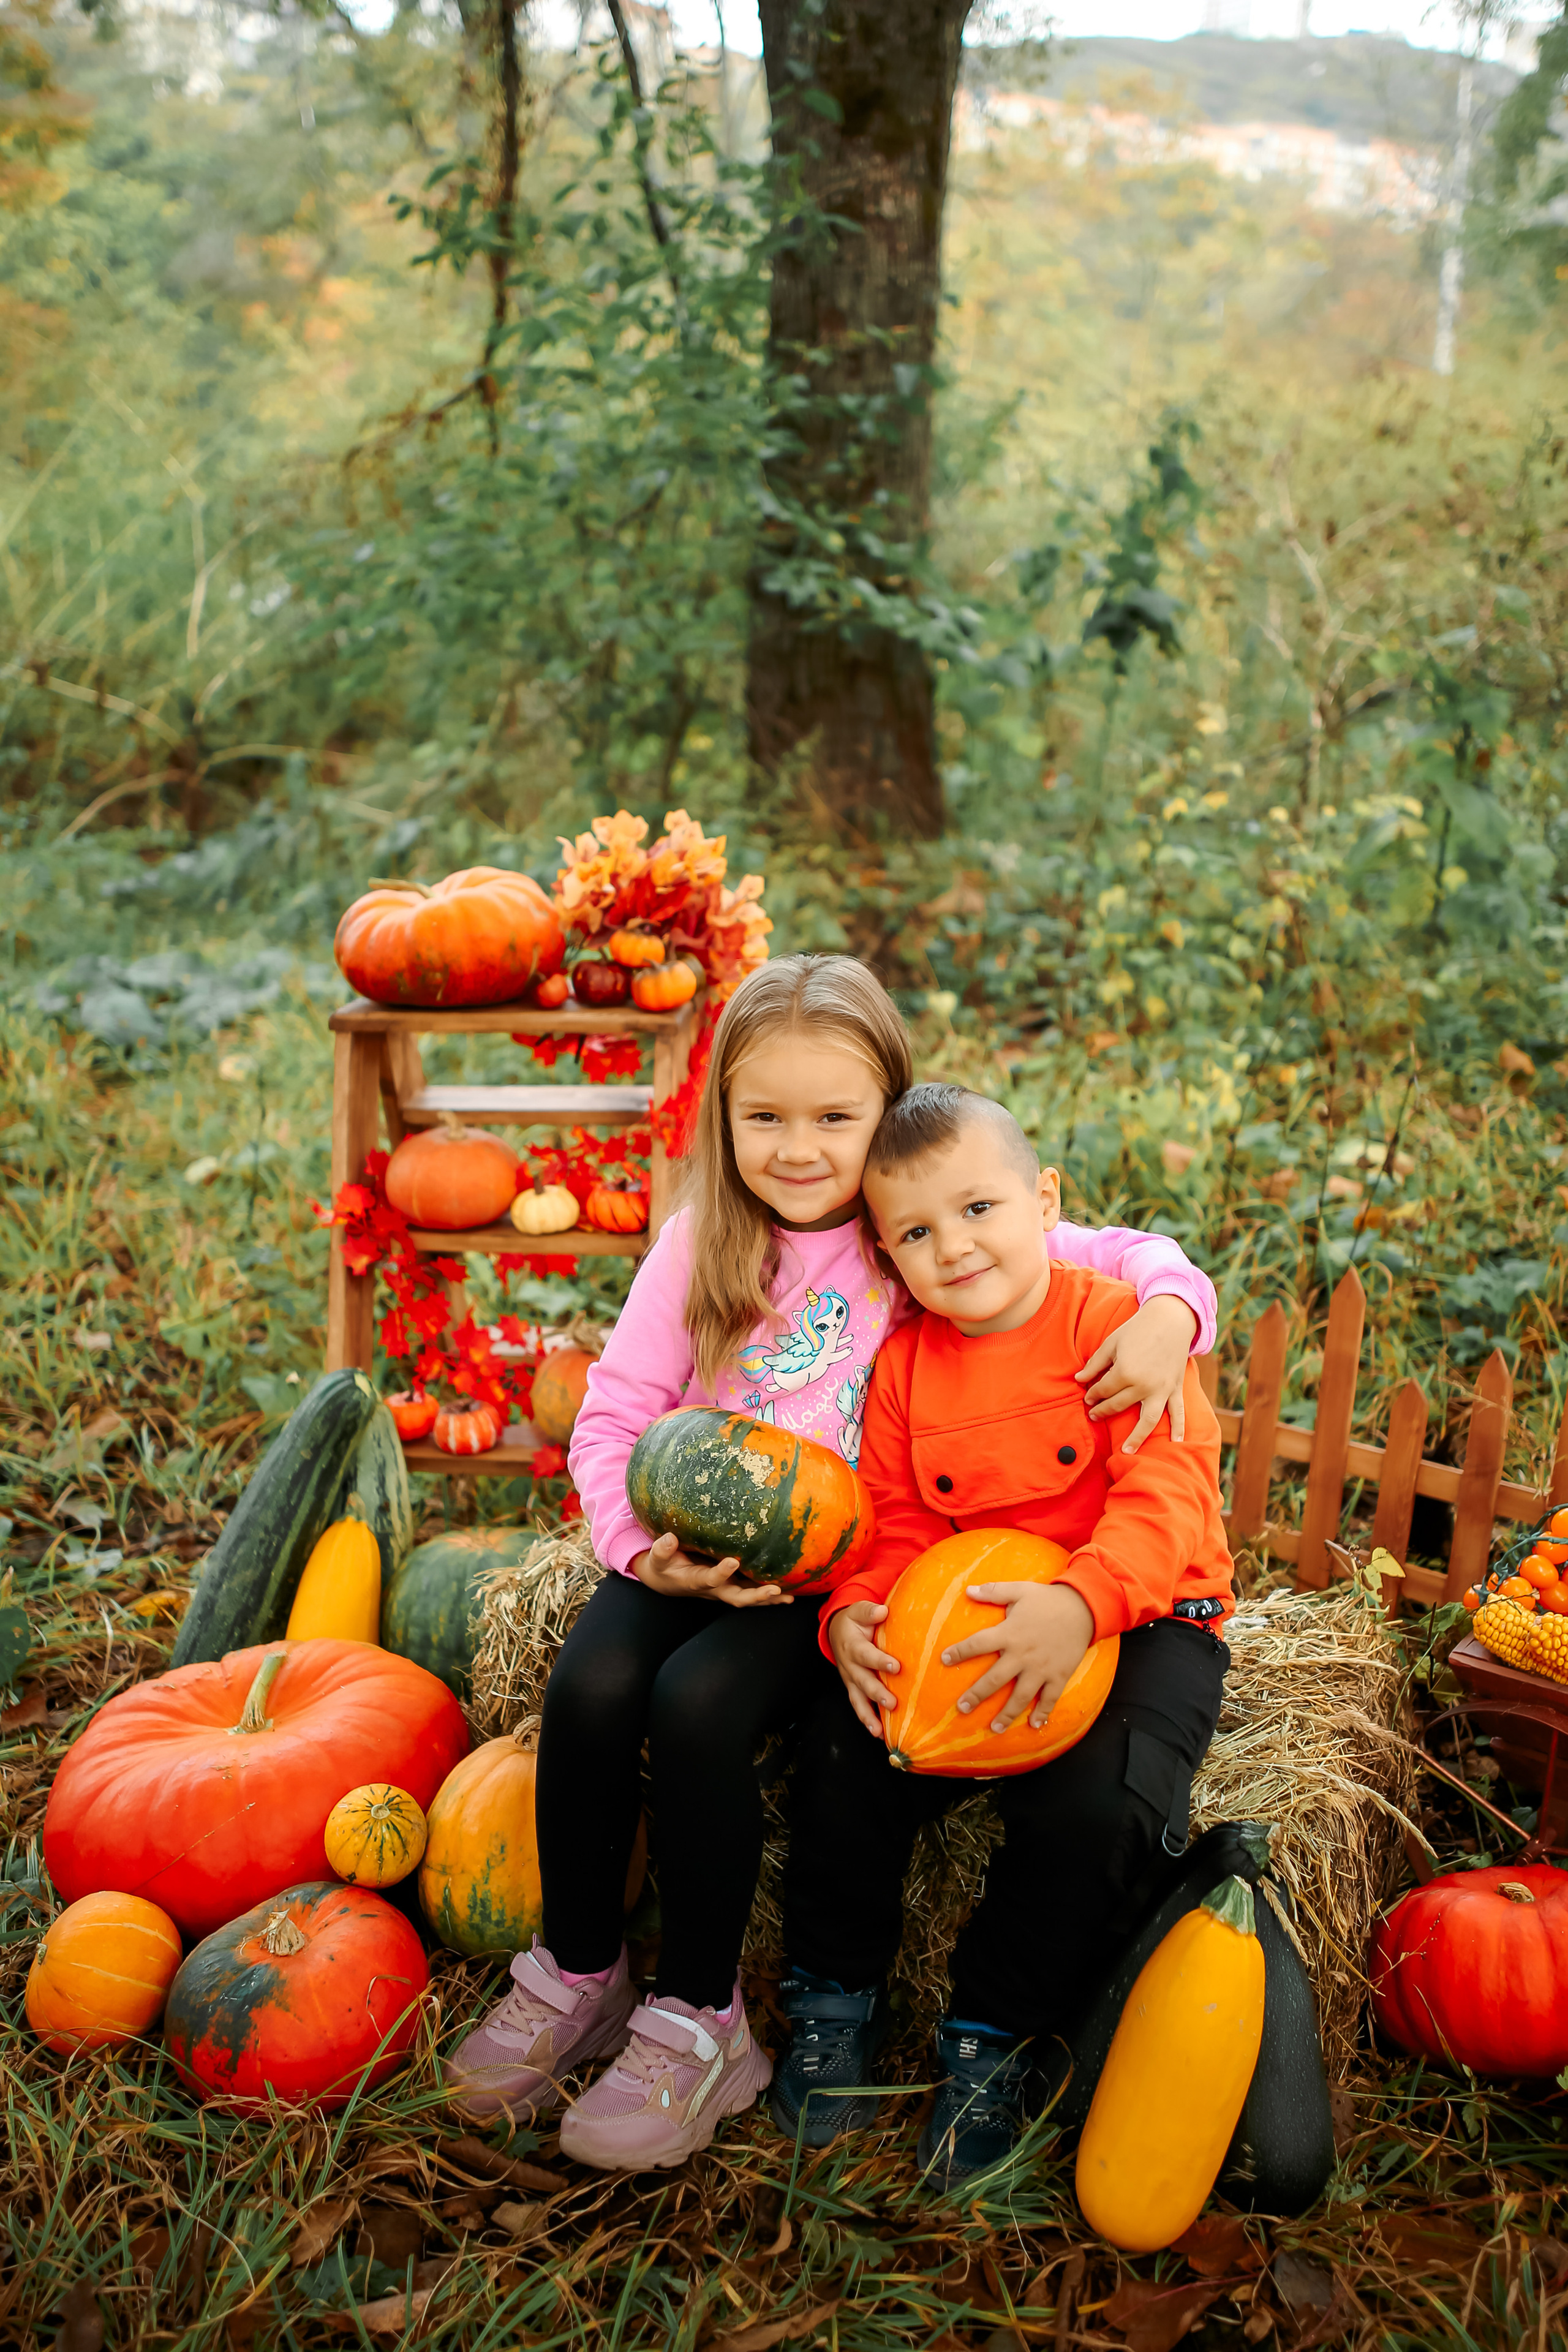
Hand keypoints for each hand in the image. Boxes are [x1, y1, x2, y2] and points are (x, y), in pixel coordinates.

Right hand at [630, 1531, 791, 1608]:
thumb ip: (662, 1550)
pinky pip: (752, 1591)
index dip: (721, 1573)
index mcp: (695, 1581)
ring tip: (790, 1596)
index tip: (733, 1561)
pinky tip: (789, 1590)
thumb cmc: (663, 1566)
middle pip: (736, 1597)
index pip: (709, 1579)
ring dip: (769, 1599)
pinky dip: (770, 1594)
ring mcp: (724, 1589)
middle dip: (755, 1596)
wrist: (666, 1580)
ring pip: (748, 1597)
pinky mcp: (731, 1584)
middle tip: (774, 1590)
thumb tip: (669, 1538)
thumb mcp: (657, 1558)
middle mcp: (713, 1589)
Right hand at [828, 1600, 901, 1734]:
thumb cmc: (854, 1622)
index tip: (896, 1667)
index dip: (879, 1661)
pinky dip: (867, 1721)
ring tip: (879, 1731)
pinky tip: (879, 1734)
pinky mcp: (853, 1689)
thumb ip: (869, 1611)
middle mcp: (849, 1666)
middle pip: (862, 1682)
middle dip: (877, 1693)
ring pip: (858, 1700)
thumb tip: (882, 1611)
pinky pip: (859, 1706)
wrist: (837, 1632)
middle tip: (892, 1703)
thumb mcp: (858, 1611)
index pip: (865, 1655)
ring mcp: (850, 1680)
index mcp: (852, 1646)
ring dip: (868, 1715)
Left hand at [941, 1582, 1094, 1732]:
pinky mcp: (1059, 1675)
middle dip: (977, 1695)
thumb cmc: (1047, 1599)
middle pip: (995, 1679)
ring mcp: (1042, 1668)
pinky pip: (1050, 1699)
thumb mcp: (1019, 1590)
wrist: (1084, 1607)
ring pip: (1021, 1696)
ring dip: (1007, 1714)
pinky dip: (1043, 1713)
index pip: (978, 1644)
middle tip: (961, 1709)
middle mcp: (1023, 1654)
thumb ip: (993, 1591)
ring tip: (994, 1728)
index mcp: (1010, 1633)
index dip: (960, 1652)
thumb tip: (967, 1590)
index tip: (944, 1659)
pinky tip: (1034, 1726)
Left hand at [1075, 1295, 1197, 1452]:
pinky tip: (1176, 1442)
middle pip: (1119, 1405)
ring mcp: (1162, 1389)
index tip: (1087, 1396)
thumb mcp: (1111, 1343)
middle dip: (1104, 1411)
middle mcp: (1143, 1386)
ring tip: (1127, 1451)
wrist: (1170, 1319)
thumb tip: (1078, 1380)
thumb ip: (1095, 1364)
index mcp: (1125, 1372)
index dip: (1092, 1394)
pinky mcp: (1175, 1389)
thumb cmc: (1137, 1329)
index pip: (1103, 1390)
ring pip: (1148, 1420)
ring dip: (1137, 1437)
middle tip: (1093, 1415)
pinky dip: (1178, 1428)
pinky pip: (1178, 1412)